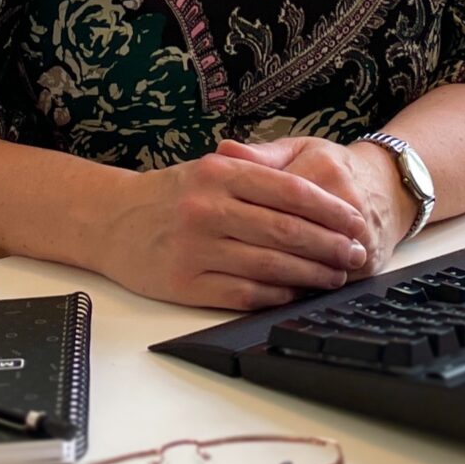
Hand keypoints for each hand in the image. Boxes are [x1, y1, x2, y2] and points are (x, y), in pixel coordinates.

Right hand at [92, 152, 371, 310]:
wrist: (108, 221)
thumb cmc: (169, 195)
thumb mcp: (208, 168)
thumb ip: (256, 171)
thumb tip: (317, 192)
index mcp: (219, 174)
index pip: (290, 191)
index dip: (331, 209)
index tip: (356, 221)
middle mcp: (207, 209)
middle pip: (286, 231)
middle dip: (330, 245)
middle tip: (356, 253)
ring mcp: (195, 248)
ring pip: (270, 265)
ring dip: (311, 274)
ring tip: (334, 276)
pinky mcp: (185, 283)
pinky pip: (244, 293)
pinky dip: (276, 295)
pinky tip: (295, 293)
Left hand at [217, 136, 412, 273]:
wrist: (387, 188)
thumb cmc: (331, 168)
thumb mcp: (298, 150)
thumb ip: (260, 155)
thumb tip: (223, 151)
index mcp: (322, 168)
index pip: (278, 196)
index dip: (247, 213)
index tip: (220, 224)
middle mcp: (345, 199)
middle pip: (293, 232)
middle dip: (256, 245)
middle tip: (223, 254)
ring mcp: (360, 234)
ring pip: (312, 260)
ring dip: (278, 271)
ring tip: (245, 276)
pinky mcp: (369, 261)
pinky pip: (331, 280)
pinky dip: (304, 287)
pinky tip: (278, 290)